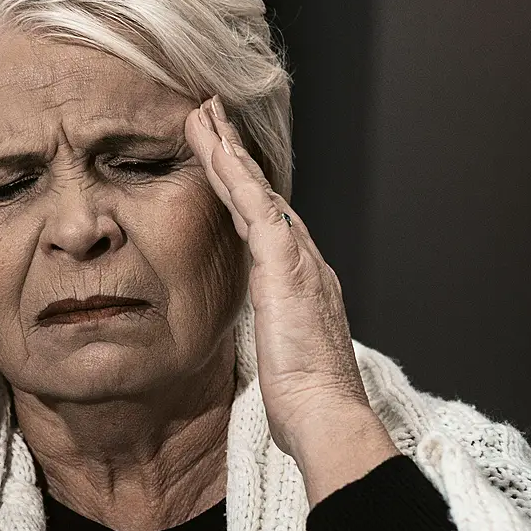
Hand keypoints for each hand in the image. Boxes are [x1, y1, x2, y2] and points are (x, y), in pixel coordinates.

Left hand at [186, 96, 375, 461]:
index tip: (226, 166)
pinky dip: (233, 169)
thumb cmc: (306, 405)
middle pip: (266, 197)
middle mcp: (308, 263)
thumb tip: (270, 353)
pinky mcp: (285, 262)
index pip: (268, 228)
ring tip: (204, 114)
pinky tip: (213, 143)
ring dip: (230, 149)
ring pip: (257, 189)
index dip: (246, 194)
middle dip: (238, 156)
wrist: (327, 416)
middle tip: (213, 118)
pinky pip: (253, 202)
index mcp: (304, 287)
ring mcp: (298, 258)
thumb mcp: (285, 366)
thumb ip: (277, 344)